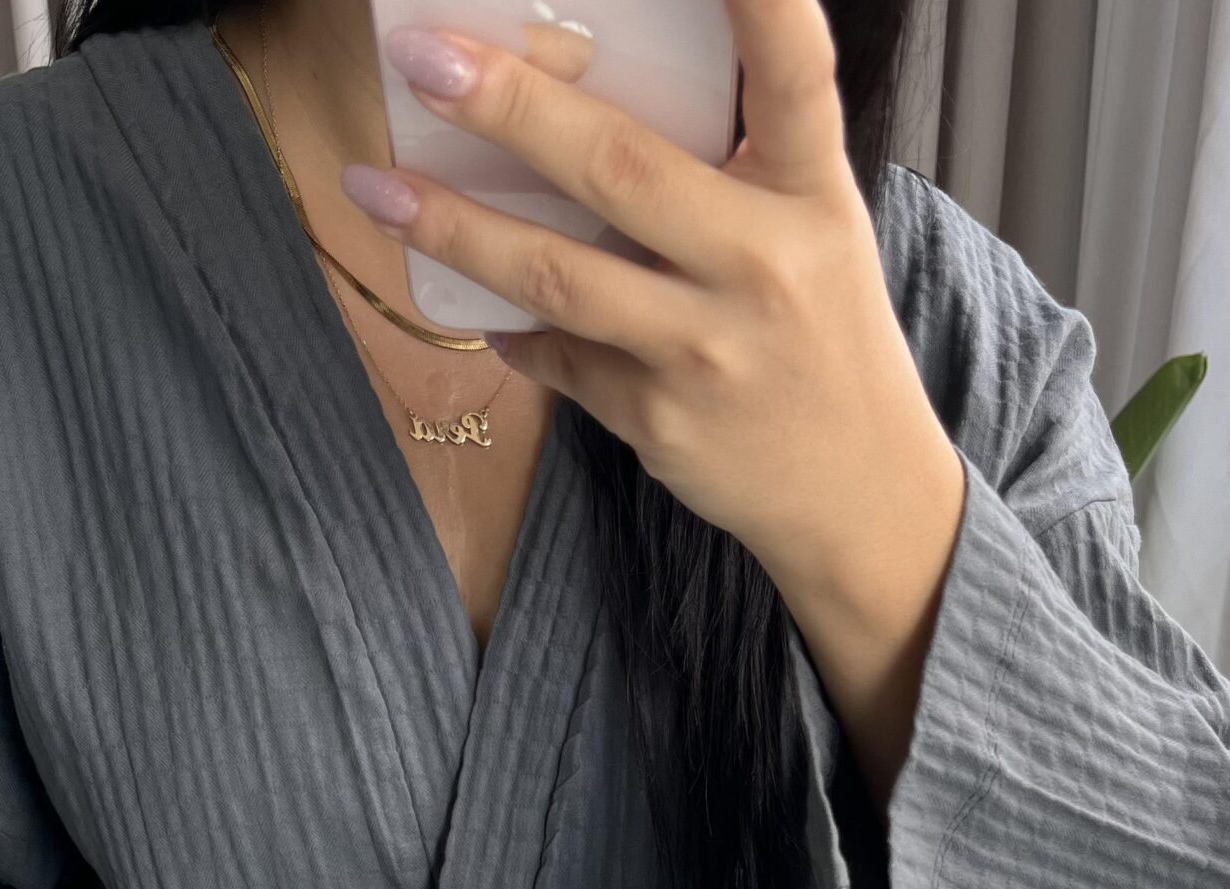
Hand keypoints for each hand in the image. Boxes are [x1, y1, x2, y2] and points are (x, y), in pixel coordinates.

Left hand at [348, 0, 968, 806]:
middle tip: (424, 58)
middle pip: (622, 169)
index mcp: (813, 193)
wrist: (858, 494)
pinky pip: (558, 357)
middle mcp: (763, 265)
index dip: (761, 6)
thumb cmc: (821, 334)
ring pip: (561, 277)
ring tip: (376, 184)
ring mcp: (705, 350)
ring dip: (456, 228)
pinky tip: (462, 301)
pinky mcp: (659, 420)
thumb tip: (584, 88)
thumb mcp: (810, 230)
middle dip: (513, 107)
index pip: (795, 78)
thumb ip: (732, 166)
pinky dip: (505, 325)